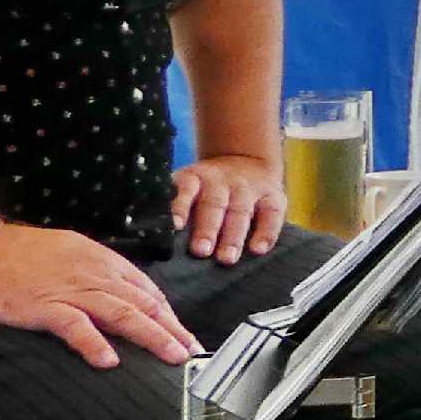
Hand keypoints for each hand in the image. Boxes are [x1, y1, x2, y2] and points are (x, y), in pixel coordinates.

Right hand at [0, 222, 198, 368]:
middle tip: (194, 352)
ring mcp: (72, 291)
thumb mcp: (74, 253)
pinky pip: (74, 326)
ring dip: (152, 336)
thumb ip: (101, 273)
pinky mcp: (45, 306)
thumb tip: (125, 294)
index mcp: (104, 263)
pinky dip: (93, 344)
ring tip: (173, 356)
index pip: (148, 292)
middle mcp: (96, 276)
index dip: (170, 315)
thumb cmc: (24, 253)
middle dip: (173, 330)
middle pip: (145, 304)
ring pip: (123, 314)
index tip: (185, 335)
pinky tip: (109, 362)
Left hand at [169, 153, 283, 262]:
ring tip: (226, 259)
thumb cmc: (206, 188)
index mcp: (195, 179)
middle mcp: (221, 182)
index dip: (180, 208)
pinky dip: (267, 232)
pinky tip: (258, 250)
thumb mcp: (187, 186)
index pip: (185, 191)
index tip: (174, 227)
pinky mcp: (273, 196)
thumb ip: (173, 207)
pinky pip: (272, 214)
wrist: (246, 160)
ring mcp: (248, 188)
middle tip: (200, 251)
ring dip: (233, 236)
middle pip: (214, 204)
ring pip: (241, 211)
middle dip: (207, 228)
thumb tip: (147, 237)